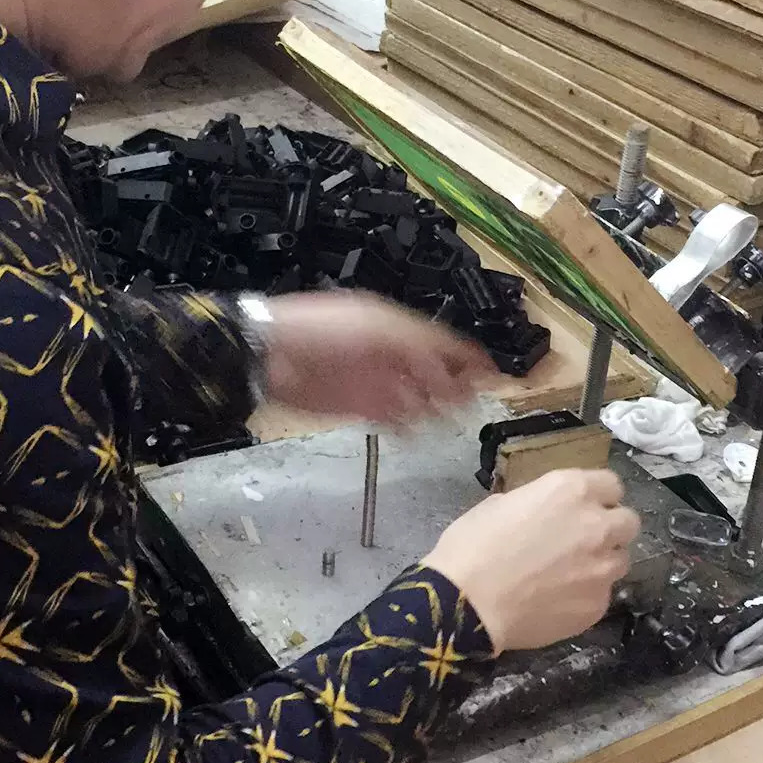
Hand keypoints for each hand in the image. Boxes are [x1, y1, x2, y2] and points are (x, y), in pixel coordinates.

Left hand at [261, 292, 489, 425]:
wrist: (270, 355)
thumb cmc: (320, 331)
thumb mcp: (375, 328)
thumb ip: (416, 347)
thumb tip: (449, 370)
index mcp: (397, 328)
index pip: (443, 343)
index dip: (468, 358)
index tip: (492, 373)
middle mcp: (391, 355)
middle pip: (436, 372)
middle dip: (458, 386)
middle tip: (479, 401)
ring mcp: (376, 382)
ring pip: (418, 398)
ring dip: (438, 409)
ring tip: (455, 420)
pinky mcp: (360, 407)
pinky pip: (393, 419)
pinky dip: (408, 427)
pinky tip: (418, 434)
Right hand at [425, 470, 641, 654]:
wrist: (467, 604)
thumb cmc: (472, 546)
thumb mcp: (500, 504)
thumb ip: (536, 503)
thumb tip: (544, 514)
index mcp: (571, 490)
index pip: (612, 485)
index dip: (599, 497)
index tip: (585, 508)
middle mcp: (597, 525)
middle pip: (628, 522)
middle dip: (611, 529)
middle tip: (584, 541)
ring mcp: (602, 568)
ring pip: (621, 560)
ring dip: (602, 563)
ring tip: (572, 575)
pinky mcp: (597, 605)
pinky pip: (602, 595)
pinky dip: (586, 595)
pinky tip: (558, 602)